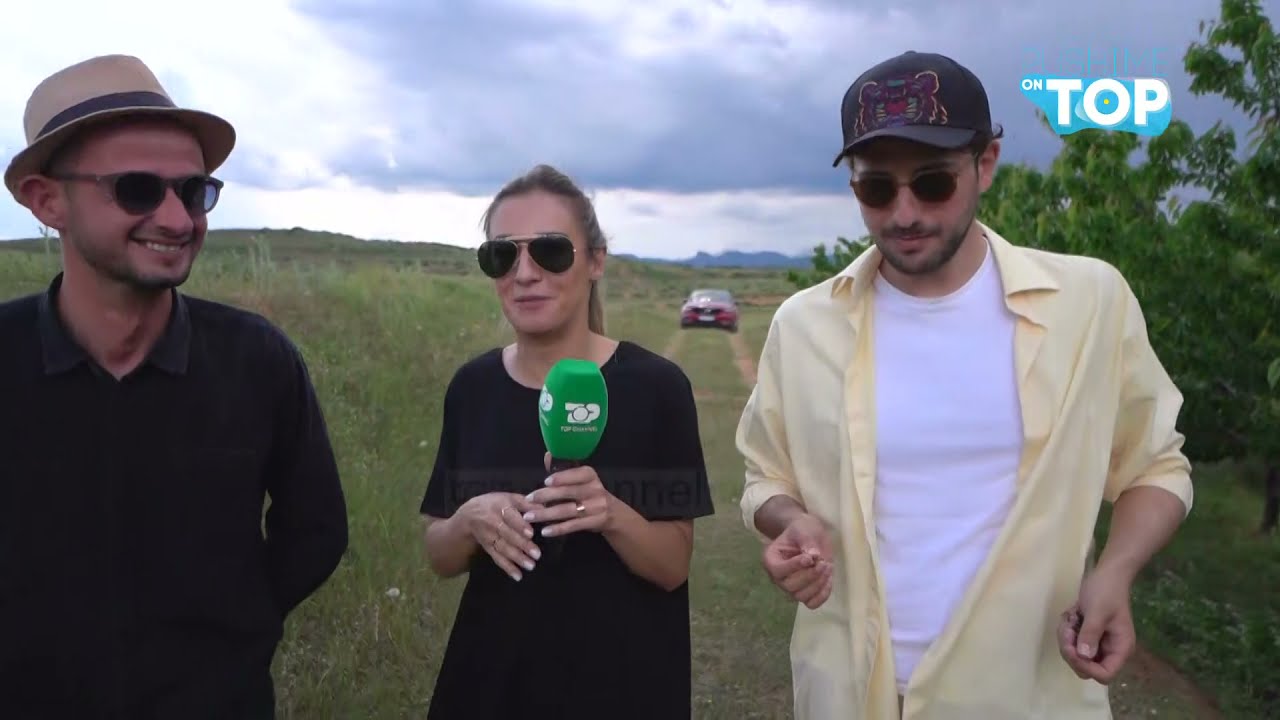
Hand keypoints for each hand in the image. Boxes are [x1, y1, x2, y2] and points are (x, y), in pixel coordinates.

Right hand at [458, 492, 542, 581]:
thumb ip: (527, 503)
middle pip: (507, 534)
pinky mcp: (487, 547)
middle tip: (537, 554)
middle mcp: (493, 521)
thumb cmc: (497, 504)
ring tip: (531, 566)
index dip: (520, 525)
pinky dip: (507, 567)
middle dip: (522, 545)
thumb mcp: (509, 498)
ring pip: (503, 547)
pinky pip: (497, 558)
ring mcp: (489, 535)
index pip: (510, 516)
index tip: (531, 534)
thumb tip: (546, 509)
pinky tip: (518, 576)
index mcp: (500, 505)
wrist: (469, 514)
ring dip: (517, 558)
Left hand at [521, 452, 616, 536]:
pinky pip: (573, 525)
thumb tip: (548, 455)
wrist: (613, 513)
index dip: (562, 478)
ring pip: (568, 510)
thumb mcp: (580, 479)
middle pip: (568, 492)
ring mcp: (596, 507)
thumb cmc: (590, 493)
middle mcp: (595, 489)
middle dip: (546, 496)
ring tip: (529, 516)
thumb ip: (563, 469)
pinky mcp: (595, 522)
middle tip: (528, 500)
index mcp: (590, 476)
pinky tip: (545, 531)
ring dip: (547, 514)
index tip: (545, 481)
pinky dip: (558, 529)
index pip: (576, 474)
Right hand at [763, 512, 833, 608]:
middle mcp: (778, 577)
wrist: (810, 535)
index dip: (794, 566)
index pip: (777, 570)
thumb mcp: (803, 529)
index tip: (809, 557)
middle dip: (809, 575)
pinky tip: (828, 578)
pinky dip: (823, 594)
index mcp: (771, 559)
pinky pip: (812, 603)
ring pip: (801, 597)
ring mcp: (791, 587)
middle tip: (823, 562)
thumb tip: (814, 555)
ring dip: (818, 584)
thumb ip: (806, 540)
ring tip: (827, 567)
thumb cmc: (802, 530)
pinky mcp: (805, 593)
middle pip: (790, 587)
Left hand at [1058, 565, 1135, 683]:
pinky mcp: (1088, 635)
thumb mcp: (1098, 611)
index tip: (1072, 649)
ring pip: (1075, 655)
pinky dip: (1067, 632)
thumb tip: (1083, 656)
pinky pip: (1072, 643)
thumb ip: (1091, 634)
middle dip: (1071, 650)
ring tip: (1070, 618)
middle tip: (1068, 629)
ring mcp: (1099, 643)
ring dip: (1067, 638)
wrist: (1108, 574)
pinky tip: (1071, 616)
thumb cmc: (1106, 591)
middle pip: (1085, 667)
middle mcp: (1111, 650)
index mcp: (1120, 648)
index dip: (1086, 667)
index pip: (1104, 674)